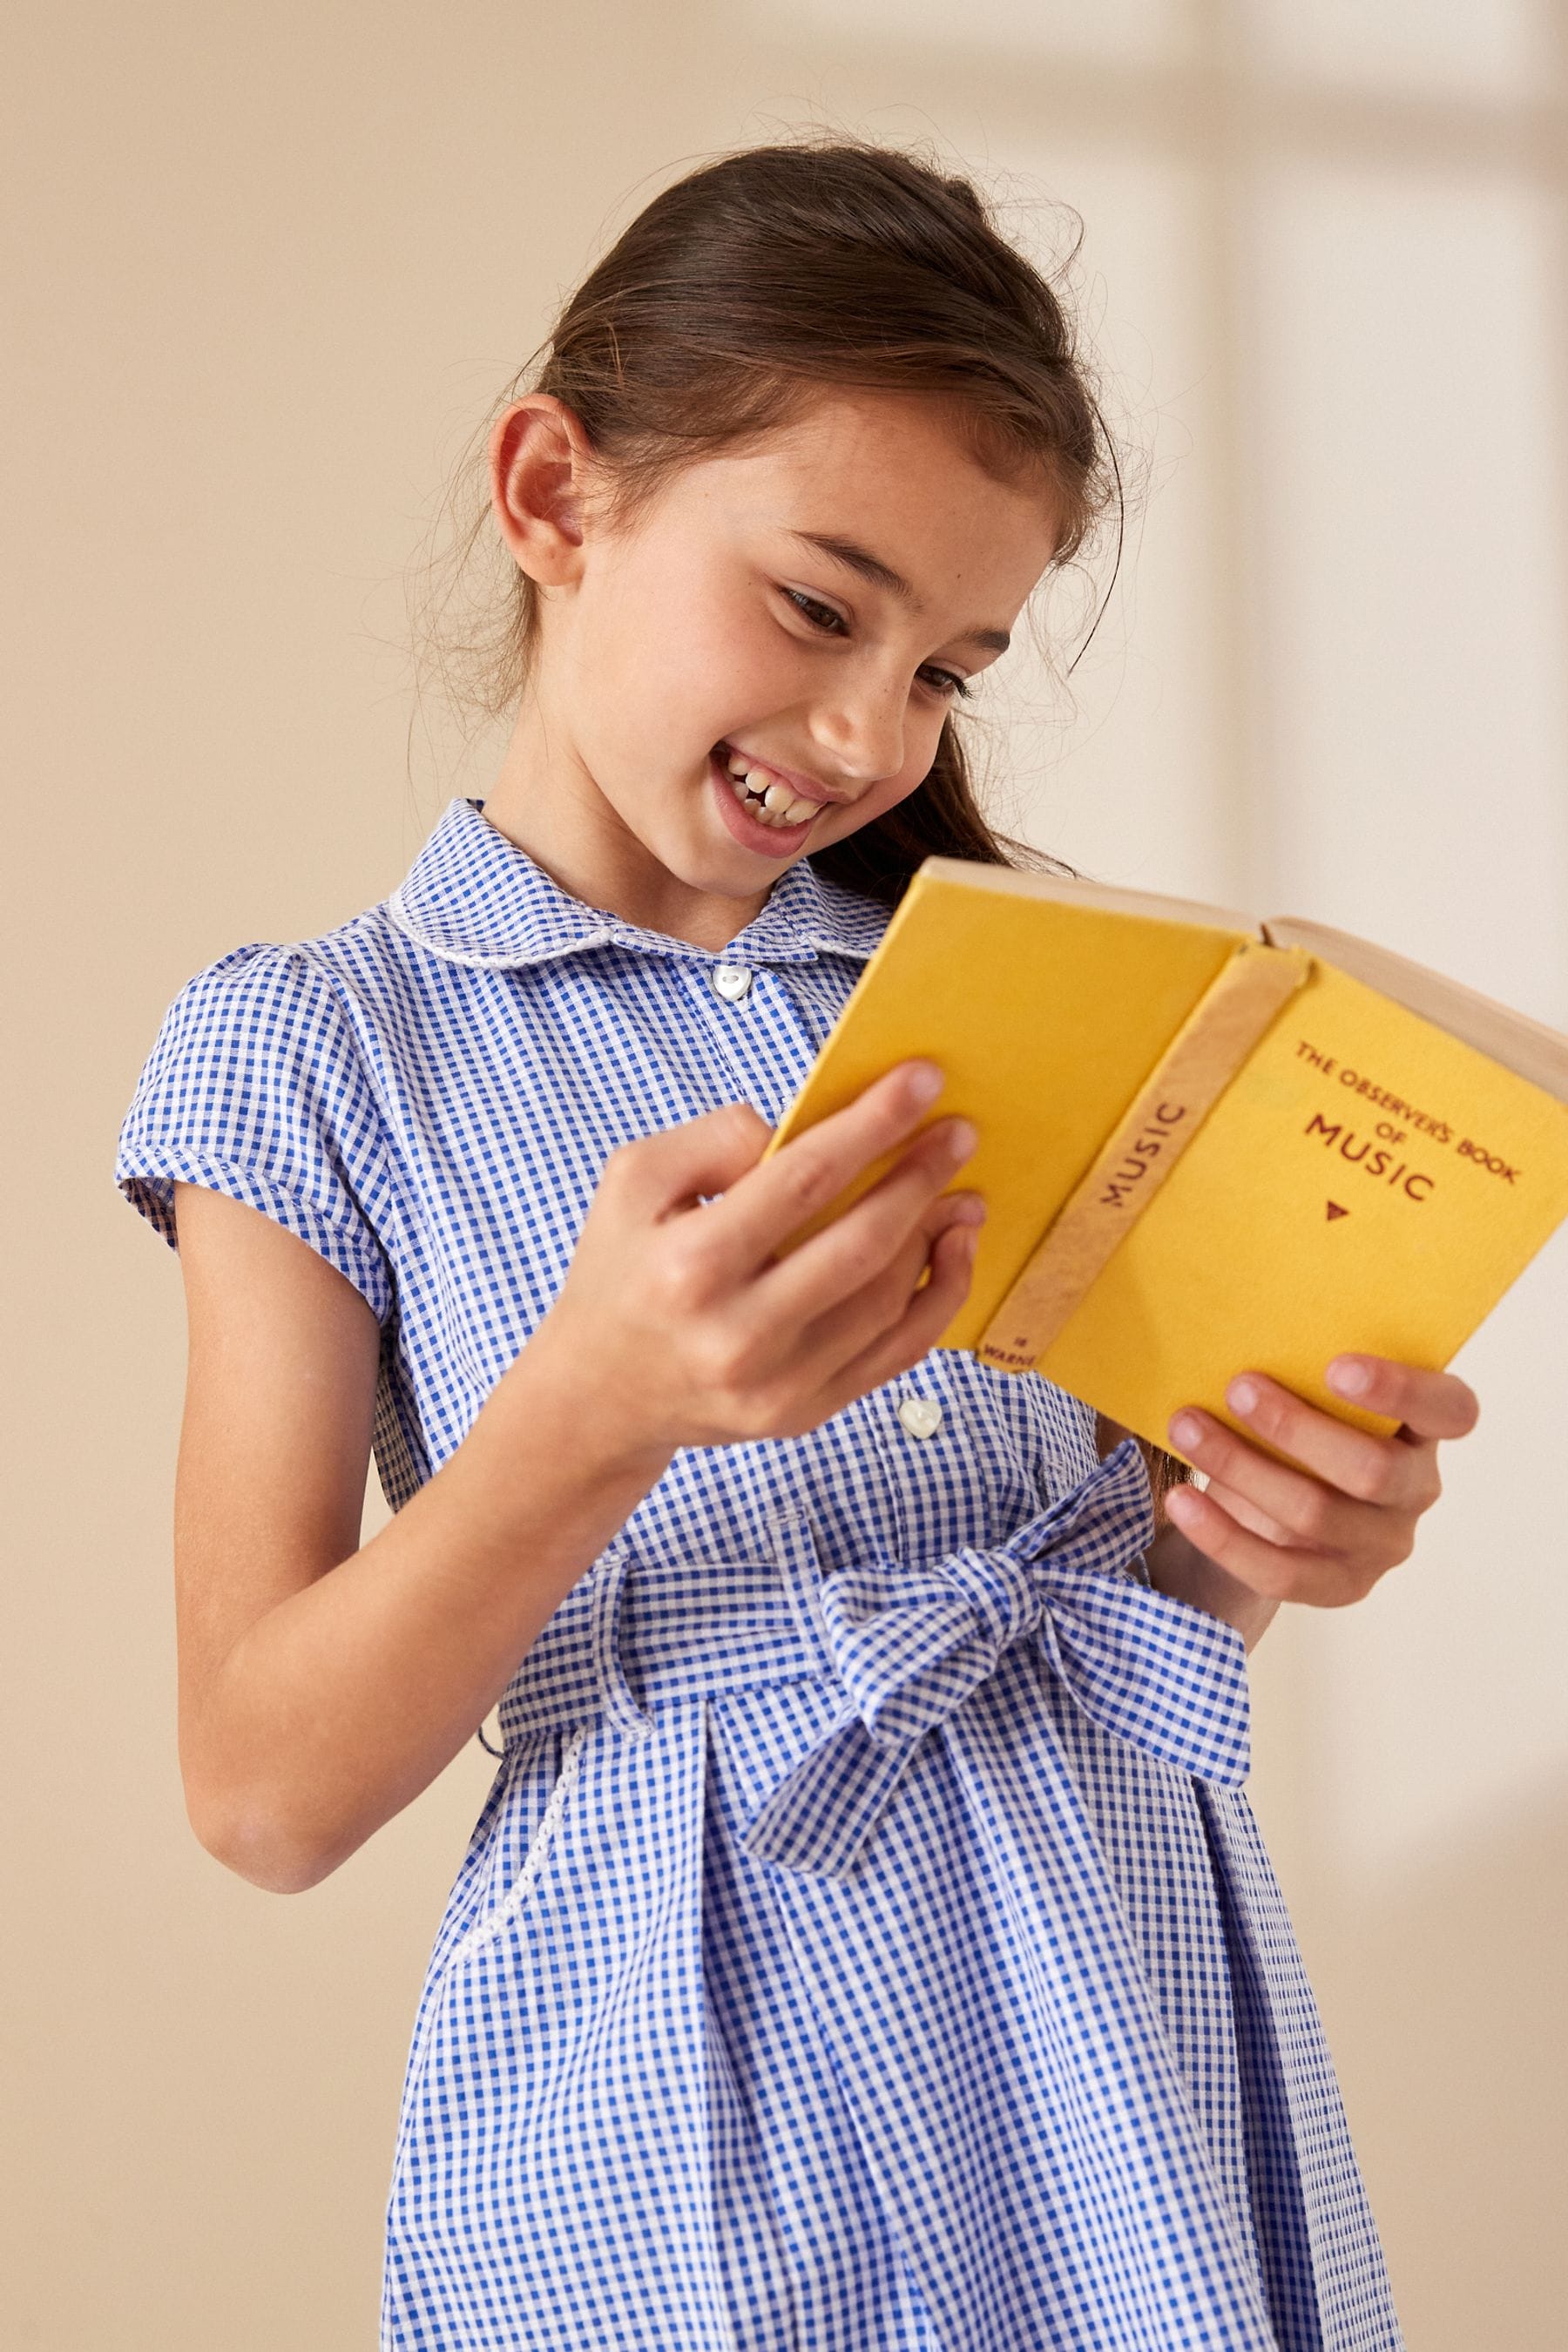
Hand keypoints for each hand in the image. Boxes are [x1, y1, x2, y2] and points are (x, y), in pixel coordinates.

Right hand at [530, 1059, 982, 1457]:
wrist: (600, 1395)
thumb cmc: (621, 1271)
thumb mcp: (633, 1182)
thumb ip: (715, 1139)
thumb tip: (807, 1129)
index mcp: (691, 1265)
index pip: (804, 1180)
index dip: (872, 1124)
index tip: (922, 1080)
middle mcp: (737, 1334)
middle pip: (861, 1244)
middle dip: (921, 1177)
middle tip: (959, 1132)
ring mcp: (778, 1385)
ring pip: (888, 1299)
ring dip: (937, 1234)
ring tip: (961, 1188)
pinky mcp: (805, 1413)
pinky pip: (897, 1352)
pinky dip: (940, 1296)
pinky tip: (952, 1248)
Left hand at [1158, 1355, 1480, 1609]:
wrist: (1271, 1509)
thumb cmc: (1296, 1426)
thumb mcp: (1311, 1394)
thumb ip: (1303, 1369)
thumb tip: (1240, 1326)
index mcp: (1424, 1429)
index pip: (1451, 1410)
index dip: (1403, 1390)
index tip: (1335, 1366)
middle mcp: (1415, 1490)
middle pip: (1371, 1470)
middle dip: (1295, 1427)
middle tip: (1237, 1387)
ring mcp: (1382, 1545)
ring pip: (1315, 1514)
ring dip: (1241, 1467)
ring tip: (1187, 1428)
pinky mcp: (1340, 1586)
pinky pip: (1280, 1572)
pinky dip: (1223, 1535)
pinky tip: (1180, 1500)